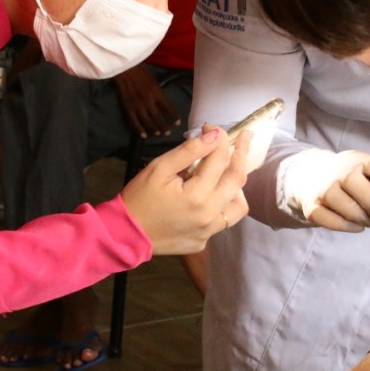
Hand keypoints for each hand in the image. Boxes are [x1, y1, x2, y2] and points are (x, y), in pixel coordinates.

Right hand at [112, 65, 180, 138]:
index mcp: (157, 92)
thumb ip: (159, 92)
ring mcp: (138, 106)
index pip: (169, 109)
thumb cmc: (140, 71)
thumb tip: (163, 102)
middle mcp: (149, 101)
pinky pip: (135, 122)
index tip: (177, 123)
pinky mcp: (128, 108)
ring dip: (154, 130)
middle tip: (168, 133)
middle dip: (165, 127)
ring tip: (159, 134)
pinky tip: (144, 135)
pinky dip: (139, 130)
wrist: (125, 68)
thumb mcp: (154, 80)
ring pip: (148, 122)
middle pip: (159, 118)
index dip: (174, 117)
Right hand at [122, 126, 249, 253]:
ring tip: (228, 173)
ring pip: (238, 206)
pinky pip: (222, 221)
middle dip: (242, 153)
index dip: (220, 138)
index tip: (212, 128)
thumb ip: (189, 151)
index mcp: (197, 195)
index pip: (219, 159)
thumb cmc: (139, 197)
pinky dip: (221, 206)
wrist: (125, 234)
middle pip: (238, 180)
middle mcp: (209, 215)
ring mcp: (208, 231)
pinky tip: (210, 197)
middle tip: (244, 138)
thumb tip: (214, 135)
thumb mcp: (159, 168)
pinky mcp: (203, 241)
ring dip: (237, 186)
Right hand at [282, 149, 369, 231]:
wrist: (308, 175)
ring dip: (366, 221)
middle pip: (368, 198)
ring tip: (369, 221)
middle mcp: (340, 172)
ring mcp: (324, 190)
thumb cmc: (347, 175)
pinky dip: (350, 227)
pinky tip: (355, 224)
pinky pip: (337, 224)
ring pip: (353, 213)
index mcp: (358, 160)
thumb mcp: (364, 170)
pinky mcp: (313, 207)